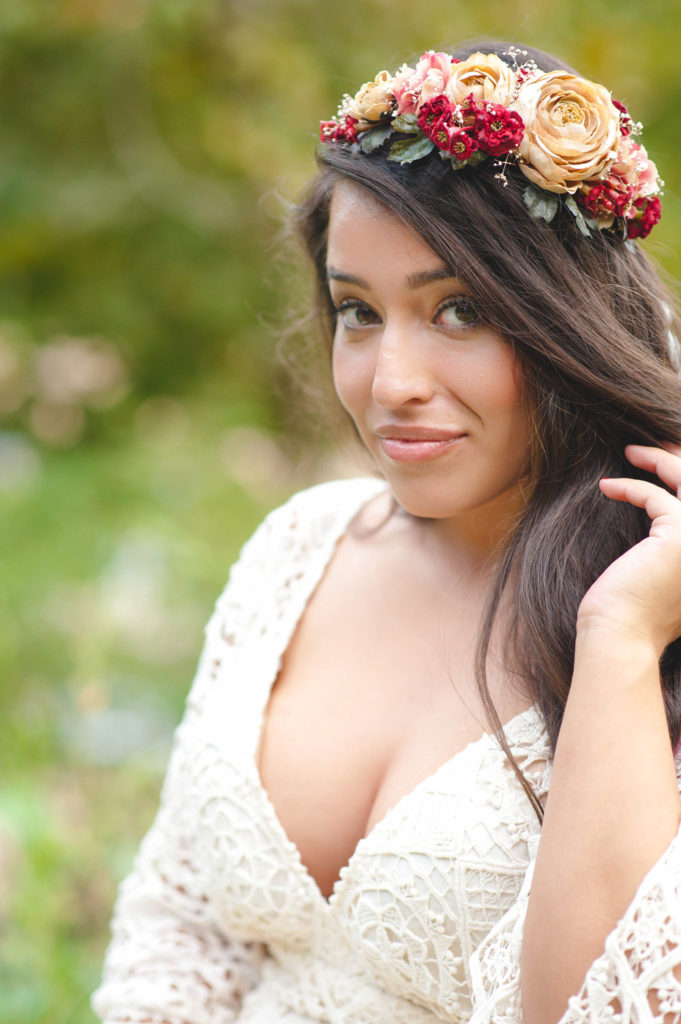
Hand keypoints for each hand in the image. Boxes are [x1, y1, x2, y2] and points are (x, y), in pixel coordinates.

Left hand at [578, 443, 680, 652]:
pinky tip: (607, 487)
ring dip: (659, 460)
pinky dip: (630, 486)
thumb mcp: (666, 573)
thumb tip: (667, 508)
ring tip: (630, 452)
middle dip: (679, 460)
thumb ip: (676, 545)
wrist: (623, 637)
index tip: (666, 460)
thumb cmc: (637, 612)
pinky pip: (656, 495)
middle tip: (651, 448)